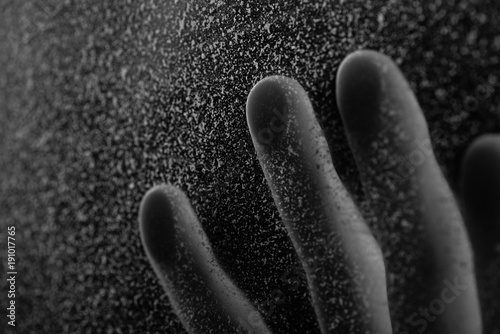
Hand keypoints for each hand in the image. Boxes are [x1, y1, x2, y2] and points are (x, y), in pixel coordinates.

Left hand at [138, 50, 498, 332]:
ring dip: (306, 180)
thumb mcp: (462, 332)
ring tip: (274, 91)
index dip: (476, 206)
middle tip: (367, 68)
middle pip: (425, 264)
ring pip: (334, 282)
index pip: (460, 264)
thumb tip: (492, 158)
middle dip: (400, 163)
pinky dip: (193, 276)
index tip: (459, 130)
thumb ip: (487, 275)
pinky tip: (161, 203)